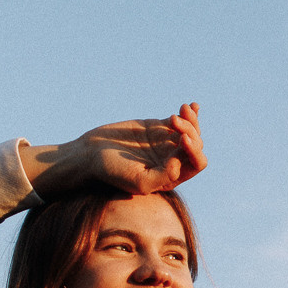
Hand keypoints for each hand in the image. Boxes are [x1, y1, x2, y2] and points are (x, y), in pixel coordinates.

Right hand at [21, 103, 206, 198]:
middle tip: (173, 121)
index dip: (194, 151)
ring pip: (191, 131)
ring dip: (191, 120)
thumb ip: (163, 177)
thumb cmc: (112, 171)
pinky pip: (181, 121)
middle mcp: (172, 161)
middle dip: (191, 131)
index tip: (182, 139)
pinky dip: (189, 114)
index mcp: (171, 177)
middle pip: (196, 145)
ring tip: (181, 110)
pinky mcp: (159, 129)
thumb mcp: (137, 181)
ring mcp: (166, 144)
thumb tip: (181, 163)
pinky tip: (190, 106)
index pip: (196, 163)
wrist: (91, 154)